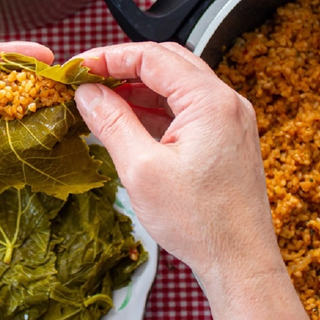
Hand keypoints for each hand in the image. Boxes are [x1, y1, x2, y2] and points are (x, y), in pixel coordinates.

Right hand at [73, 42, 278, 283]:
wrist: (240, 263)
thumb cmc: (200, 222)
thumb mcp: (141, 169)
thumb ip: (111, 122)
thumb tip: (88, 93)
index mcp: (210, 102)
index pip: (152, 57)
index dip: (109, 57)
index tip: (79, 67)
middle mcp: (226, 103)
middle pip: (167, 63)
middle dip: (123, 67)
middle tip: (88, 78)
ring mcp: (229, 121)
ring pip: (176, 86)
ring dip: (137, 88)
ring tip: (101, 100)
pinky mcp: (225, 139)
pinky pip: (185, 109)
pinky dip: (154, 109)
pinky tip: (128, 121)